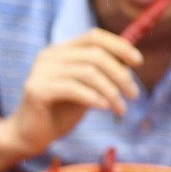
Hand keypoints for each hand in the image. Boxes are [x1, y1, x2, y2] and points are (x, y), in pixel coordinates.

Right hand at [1, 30, 142, 158]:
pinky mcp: (37, 89)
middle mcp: (50, 56)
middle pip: (95, 55)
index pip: (94, 36)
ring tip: (122, 109)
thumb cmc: (62, 111)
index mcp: (62, 51)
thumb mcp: (88, 88)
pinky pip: (73, 88)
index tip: (138, 62)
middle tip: (134, 95)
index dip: (119, 46)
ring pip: (88, 72)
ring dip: (112, 91)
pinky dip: (94, 98)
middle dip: (120, 75)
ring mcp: (41, 71)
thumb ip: (103, 74)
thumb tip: (131, 62)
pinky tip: (104, 108)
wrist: (32, 134)